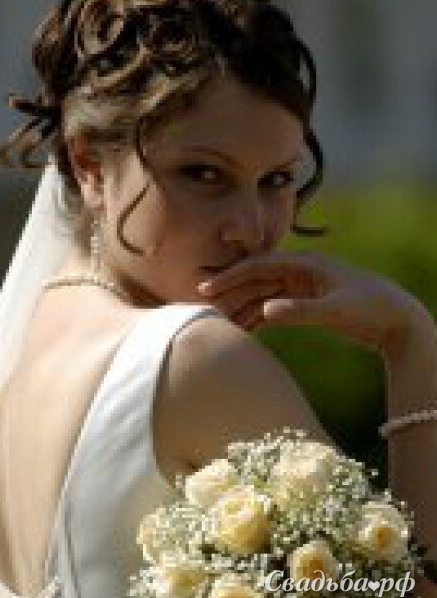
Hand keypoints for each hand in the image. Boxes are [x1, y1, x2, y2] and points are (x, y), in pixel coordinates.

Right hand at [196, 249, 424, 353]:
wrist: (396, 319)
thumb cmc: (370, 307)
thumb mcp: (336, 309)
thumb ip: (301, 310)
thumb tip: (266, 312)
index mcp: (303, 264)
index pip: (257, 267)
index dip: (229, 277)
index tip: (205, 290)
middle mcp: (297, 273)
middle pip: (254, 282)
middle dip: (229, 295)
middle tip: (201, 310)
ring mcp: (300, 288)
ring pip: (260, 297)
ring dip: (240, 310)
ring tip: (216, 325)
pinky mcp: (304, 304)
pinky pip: (272, 310)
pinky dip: (256, 320)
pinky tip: (241, 332)